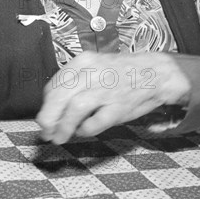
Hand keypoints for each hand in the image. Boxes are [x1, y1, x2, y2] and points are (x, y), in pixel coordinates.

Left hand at [36, 51, 190, 144]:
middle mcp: (92, 73)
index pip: (54, 84)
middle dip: (48, 117)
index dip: (45, 105)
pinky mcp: (119, 107)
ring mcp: (106, 90)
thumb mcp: (94, 68)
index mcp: (83, 61)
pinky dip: (85, 130)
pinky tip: (84, 131)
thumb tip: (51, 109)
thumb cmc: (120, 74)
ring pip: (75, 109)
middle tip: (45, 132)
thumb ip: (74, 85)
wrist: (155, 73)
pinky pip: (95, 122)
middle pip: (59, 96)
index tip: (44, 118)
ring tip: (59, 137)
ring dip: (63, 127)